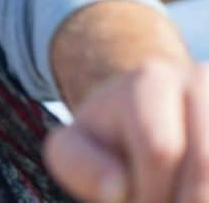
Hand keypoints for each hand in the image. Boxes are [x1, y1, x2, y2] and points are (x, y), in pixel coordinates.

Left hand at [44, 59, 208, 202]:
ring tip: (178, 197)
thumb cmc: (109, 140)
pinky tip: (196, 191)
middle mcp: (202, 79)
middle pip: (206, 163)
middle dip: (183, 201)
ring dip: (201, 195)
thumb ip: (80, 166)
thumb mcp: (74, 148)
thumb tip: (117, 190)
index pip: (162, 149)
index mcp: (150, 80)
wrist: (147, 116)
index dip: (150, 194)